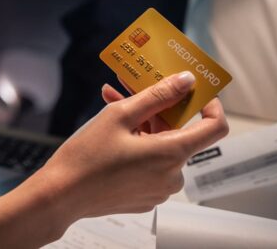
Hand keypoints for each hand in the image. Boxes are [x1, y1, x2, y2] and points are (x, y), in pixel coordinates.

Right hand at [34, 72, 227, 219]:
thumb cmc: (87, 157)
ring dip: (141, 124)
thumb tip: (185, 81)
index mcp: (172, 154)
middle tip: (133, 88)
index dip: (210, 104)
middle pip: (178, 133)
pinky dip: (136, 144)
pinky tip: (112, 131)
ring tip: (113, 104)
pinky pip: (149, 163)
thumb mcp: (120, 115)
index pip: (215, 127)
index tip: (193, 91)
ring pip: (160, 146)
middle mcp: (172, 175)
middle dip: (157, 109)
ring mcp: (159, 188)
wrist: (60, 195)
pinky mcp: (145, 195)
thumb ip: (157, 96)